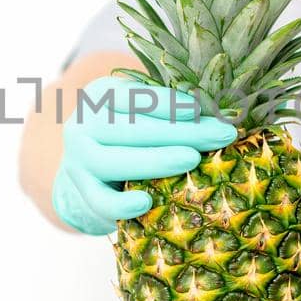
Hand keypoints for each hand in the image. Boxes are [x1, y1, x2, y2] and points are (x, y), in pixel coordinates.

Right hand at [51, 76, 236, 234]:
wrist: (88, 171)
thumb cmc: (130, 135)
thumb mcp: (142, 113)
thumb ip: (169, 109)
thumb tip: (222, 113)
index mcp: (101, 96)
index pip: (133, 95)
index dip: (166, 101)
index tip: (199, 108)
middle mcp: (83, 125)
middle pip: (132, 127)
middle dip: (181, 131)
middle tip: (221, 134)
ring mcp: (78, 160)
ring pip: (114, 161)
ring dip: (155, 160)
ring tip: (192, 159)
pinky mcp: (82, 193)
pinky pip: (100, 201)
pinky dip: (121, 204)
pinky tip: (146, 203)